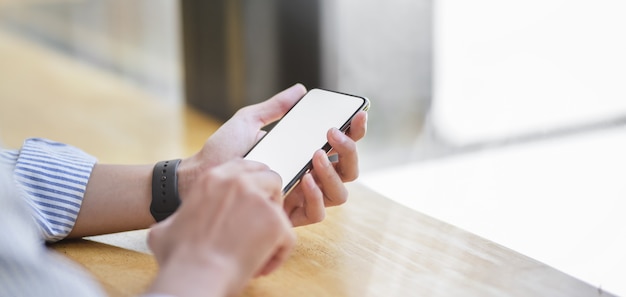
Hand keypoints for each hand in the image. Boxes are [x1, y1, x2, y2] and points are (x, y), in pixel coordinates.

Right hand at [147, 159, 294, 296]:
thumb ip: (179, 218)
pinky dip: (279, 253)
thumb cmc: (179, 257)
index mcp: (212, 178)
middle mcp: (238, 182)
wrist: (194, 275)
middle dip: (269, 199)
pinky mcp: (275, 222)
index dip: (252, 184)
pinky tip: (262, 265)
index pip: (243, 166)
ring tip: (260, 247)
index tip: (252, 200)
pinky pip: (288, 235)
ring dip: (274, 225)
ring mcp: (259, 200)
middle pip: (269, 178)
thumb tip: (174, 224)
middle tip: (259, 223)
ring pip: (281, 205)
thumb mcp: (166, 228)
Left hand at [178, 83, 367, 226]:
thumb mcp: (249, 121)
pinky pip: (317, 213)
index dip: (355, 132)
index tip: (357, 115)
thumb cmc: (224, 151)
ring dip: (333, 173)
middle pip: (348, 170)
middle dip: (349, 151)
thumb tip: (300, 90)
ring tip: (315, 154)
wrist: (199, 175)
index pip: (340, 146)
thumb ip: (276, 107)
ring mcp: (300, 198)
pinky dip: (317, 196)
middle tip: (331, 132)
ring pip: (340, 194)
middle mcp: (308, 177)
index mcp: (304, 154)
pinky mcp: (288, 216)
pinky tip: (305, 180)